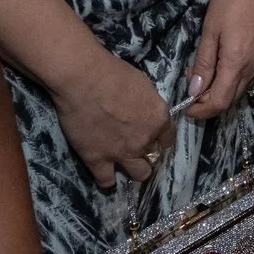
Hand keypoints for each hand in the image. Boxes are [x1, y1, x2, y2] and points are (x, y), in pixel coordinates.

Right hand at [48, 45, 176, 186]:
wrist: (83, 78)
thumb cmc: (113, 72)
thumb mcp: (142, 85)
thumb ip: (148, 105)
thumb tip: (146, 112)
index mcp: (158, 118)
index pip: (169, 138)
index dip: (161, 138)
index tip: (154, 137)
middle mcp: (144, 140)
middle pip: (155, 158)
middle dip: (147, 154)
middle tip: (136, 147)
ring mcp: (121, 152)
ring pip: (139, 175)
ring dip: (134, 170)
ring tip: (124, 163)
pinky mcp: (97, 159)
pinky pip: (106, 181)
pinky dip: (107, 180)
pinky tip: (104, 173)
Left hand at [184, 0, 253, 120]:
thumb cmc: (232, 1)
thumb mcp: (211, 29)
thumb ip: (203, 62)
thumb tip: (194, 90)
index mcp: (237, 65)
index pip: (218, 102)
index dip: (201, 110)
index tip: (185, 108)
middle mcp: (253, 70)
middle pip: (230, 100)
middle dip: (208, 104)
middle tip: (190, 93)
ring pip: (240, 91)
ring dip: (220, 93)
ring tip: (202, 79)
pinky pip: (247, 79)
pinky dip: (231, 82)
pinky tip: (220, 68)